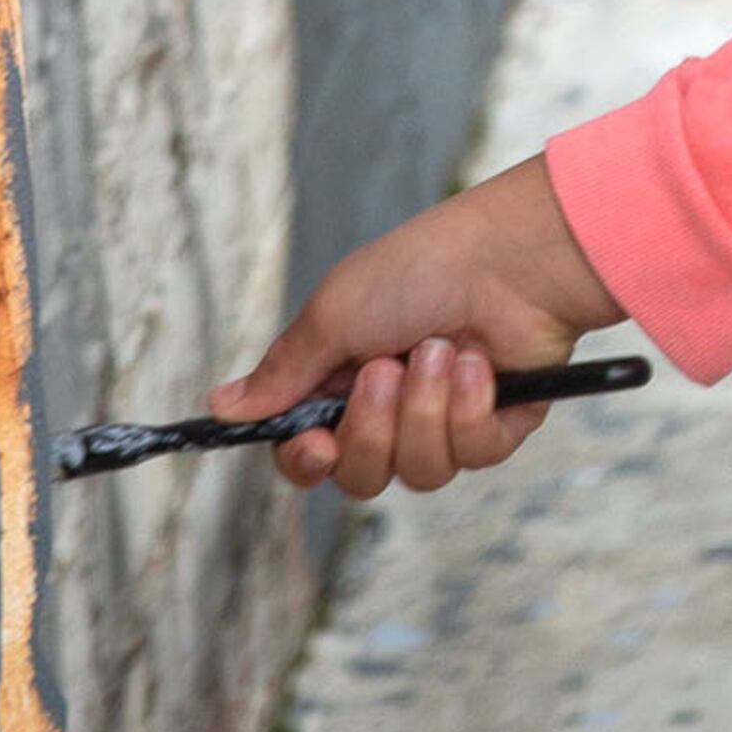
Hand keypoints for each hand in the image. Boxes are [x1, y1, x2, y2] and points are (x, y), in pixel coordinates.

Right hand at [206, 153, 621, 507]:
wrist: (509, 254)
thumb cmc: (420, 268)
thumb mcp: (336, 312)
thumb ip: (283, 371)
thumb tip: (221, 406)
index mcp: (345, 382)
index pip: (309, 456)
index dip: (308, 462)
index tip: (317, 444)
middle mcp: (393, 408)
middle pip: (361, 477)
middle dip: (373, 429)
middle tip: (388, 369)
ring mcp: (446, 419)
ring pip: (419, 472)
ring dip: (426, 409)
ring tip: (442, 352)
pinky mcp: (497, 424)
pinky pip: (473, 456)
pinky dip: (472, 408)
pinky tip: (480, 363)